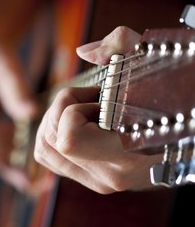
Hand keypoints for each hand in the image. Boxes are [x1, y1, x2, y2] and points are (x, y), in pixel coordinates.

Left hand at [33, 26, 162, 193]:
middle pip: (50, 141)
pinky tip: (80, 121)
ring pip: (45, 150)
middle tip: (91, 98)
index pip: (69, 140)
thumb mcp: (159, 62)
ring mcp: (100, 180)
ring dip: (55, 121)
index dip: (72, 108)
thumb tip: (83, 51)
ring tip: (86, 109)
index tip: (98, 95)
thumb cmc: (181, 96)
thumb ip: (121, 46)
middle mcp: (110, 175)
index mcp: (126, 155)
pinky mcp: (92, 178)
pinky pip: (51, 156)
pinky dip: (55, 134)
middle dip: (62, 109)